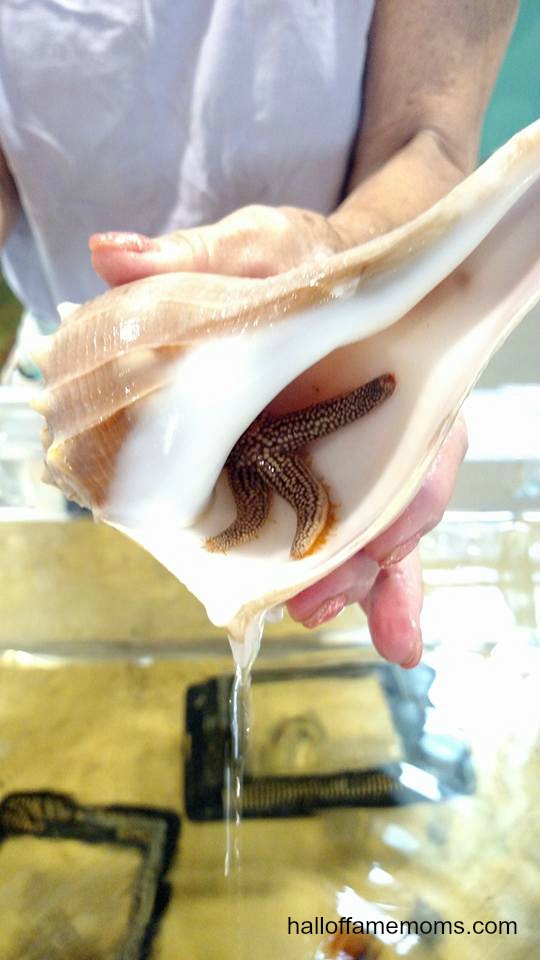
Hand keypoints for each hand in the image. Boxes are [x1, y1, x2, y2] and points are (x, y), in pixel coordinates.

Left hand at [90, 204, 466, 667]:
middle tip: (315, 604)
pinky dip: (351, 579)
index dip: (403, 503)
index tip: (375, 545)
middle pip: (396, 508)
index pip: (421, 447)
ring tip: (321, 622)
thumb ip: (193, 258)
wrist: (310, 269)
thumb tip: (110, 256)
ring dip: (357, 586)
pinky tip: (334, 620)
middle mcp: (385, 422)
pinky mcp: (326, 472)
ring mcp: (355, 452)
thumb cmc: (295, 261)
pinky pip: (346, 531)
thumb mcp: (253, 249)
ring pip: (375, 531)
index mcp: (392, 371)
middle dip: (366, 565)